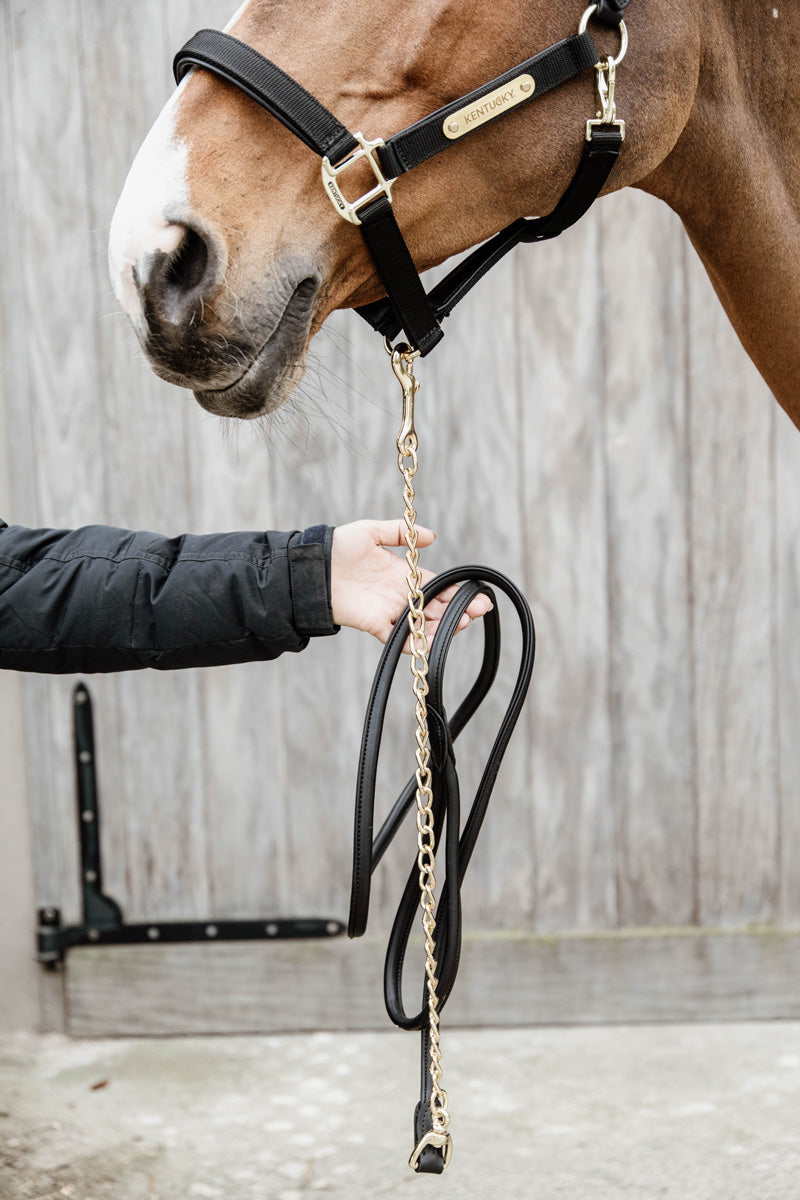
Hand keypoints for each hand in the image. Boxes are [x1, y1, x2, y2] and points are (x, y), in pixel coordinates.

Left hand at [330, 520, 492, 646]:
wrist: (312, 568)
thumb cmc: (339, 547)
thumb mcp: (370, 531)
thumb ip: (399, 532)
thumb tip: (433, 536)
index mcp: (404, 574)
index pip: (438, 585)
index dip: (457, 591)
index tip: (477, 595)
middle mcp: (400, 595)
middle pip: (437, 607)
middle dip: (459, 610)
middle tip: (477, 611)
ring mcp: (389, 611)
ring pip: (424, 624)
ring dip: (443, 626)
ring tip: (461, 622)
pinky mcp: (375, 625)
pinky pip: (399, 639)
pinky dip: (416, 643)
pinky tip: (432, 642)